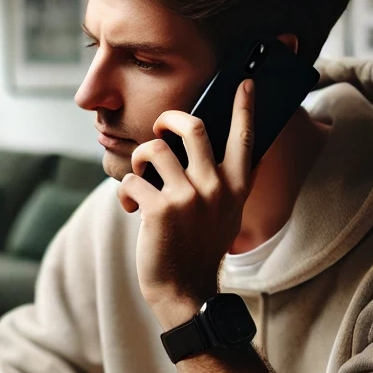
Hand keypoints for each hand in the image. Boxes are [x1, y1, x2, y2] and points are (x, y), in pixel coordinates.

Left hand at [117, 79, 255, 327]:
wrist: (184, 291)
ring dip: (140, 159)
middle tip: (159, 126)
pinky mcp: (159, 209)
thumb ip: (222, 184)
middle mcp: (216, 187)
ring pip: (154, 149)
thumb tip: (203, 150)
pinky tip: (131, 207)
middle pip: (192, 127)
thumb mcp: (225, 215)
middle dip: (168, 117)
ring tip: (141, 177)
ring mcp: (188, 197)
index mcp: (236, 187)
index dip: (244, 106)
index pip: (245, 137)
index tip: (245, 81)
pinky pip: (133, 180)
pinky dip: (126, 192)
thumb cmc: (199, 250)